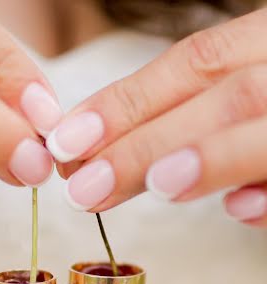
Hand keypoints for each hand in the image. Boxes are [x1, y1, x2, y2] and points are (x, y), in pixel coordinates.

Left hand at [47, 8, 266, 226]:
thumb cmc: (266, 115)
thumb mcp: (238, 93)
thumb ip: (188, 115)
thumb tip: (105, 158)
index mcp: (266, 45)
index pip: (195, 63)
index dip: (126, 102)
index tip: (65, 141)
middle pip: (225, 95)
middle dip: (148, 142)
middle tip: (84, 187)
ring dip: (210, 158)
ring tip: (156, 185)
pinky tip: (239, 210)